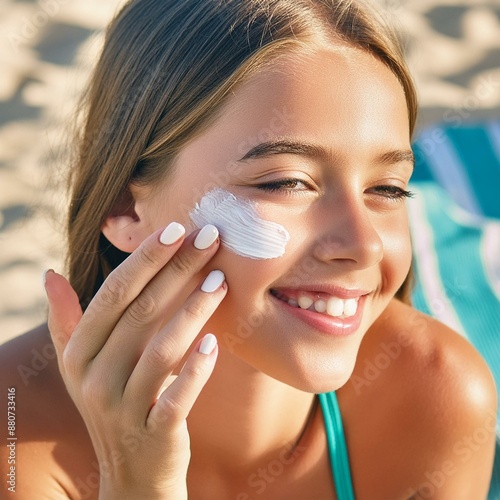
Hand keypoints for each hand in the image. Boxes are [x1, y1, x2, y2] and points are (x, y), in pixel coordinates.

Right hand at [44, 223, 225, 498]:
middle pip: (142, 312)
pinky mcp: (156, 433)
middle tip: (211, 237)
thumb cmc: (112, 402)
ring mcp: (124, 408)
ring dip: (193, 311)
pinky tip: (216, 343)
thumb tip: (49, 274)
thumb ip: (67, 321)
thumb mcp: (80, 365)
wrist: (131, 472)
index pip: (114, 295)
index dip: (145, 259)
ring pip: (162, 349)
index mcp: (80, 353)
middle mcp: (96, 378)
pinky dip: (196, 370)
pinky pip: (177, 397)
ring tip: (221, 279)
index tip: (176, 227)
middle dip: (179, 269)